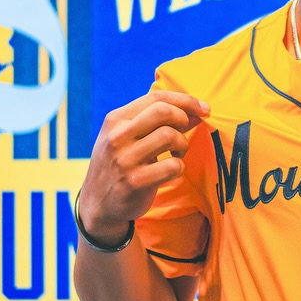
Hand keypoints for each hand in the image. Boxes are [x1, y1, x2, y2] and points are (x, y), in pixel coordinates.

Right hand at [79, 90, 208, 241]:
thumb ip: (157, 122)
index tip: (203, 109)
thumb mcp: (128, 137)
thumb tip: (198, 111)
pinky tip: (171, 171)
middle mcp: (117, 136)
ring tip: (176, 154)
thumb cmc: (120, 163)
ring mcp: (125, 159)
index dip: (185, 100)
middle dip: (183, 119)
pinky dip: (179, 167)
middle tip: (185, 132)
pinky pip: (172, 166)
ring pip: (169, 136)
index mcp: (115, 120)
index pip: (156, 97)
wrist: (97, 203)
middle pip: (163, 111)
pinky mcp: (135, 182)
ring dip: (182, 145)